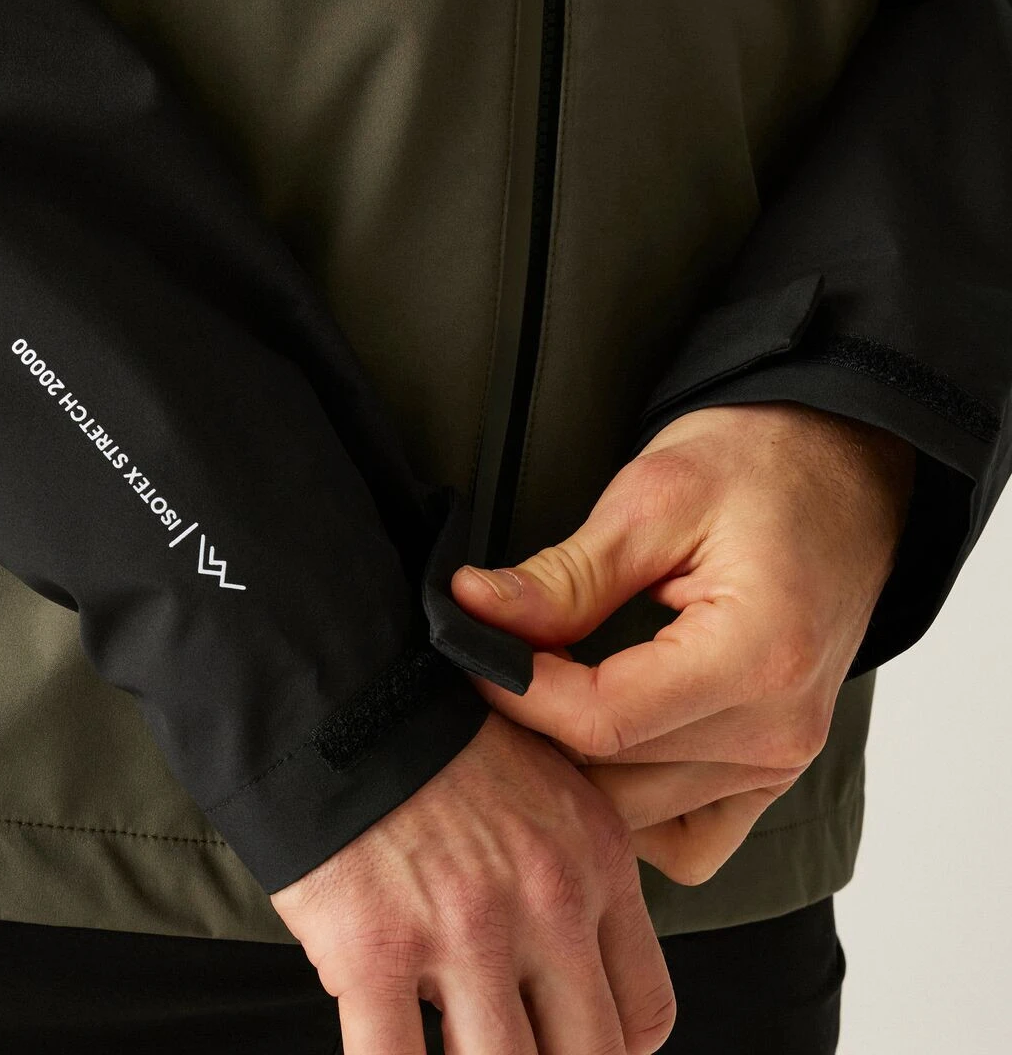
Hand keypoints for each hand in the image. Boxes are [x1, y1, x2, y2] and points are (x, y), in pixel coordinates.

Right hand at [270, 711, 674, 1054]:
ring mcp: (464, 930)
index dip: (609, 1051)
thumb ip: (560, 861)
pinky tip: (385, 1051)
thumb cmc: (422, 725)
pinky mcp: (375, 950)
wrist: (330, 682)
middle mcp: (546, 901)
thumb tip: (551, 956)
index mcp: (593, 856)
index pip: (645, 1012)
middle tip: (508, 1046)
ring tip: (445, 1045)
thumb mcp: (534, 772)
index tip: (565, 1044)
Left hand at [451, 403, 914, 884]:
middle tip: (495, 661)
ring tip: (539, 689)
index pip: (603, 720)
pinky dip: (631, 807)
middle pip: (613, 777)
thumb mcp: (651, 500)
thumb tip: (471, 608)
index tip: (474, 644)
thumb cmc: (757, 471)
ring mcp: (781, 762)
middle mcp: (778, 729)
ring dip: (573, 767)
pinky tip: (597, 742)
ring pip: (637, 815)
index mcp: (757, 657)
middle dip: (533, 727)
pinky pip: (688, 839)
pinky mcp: (774, 772)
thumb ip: (564, 576)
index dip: (517, 690)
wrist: (840, 475)